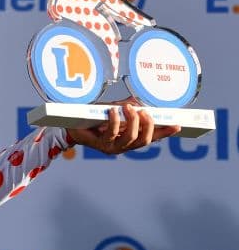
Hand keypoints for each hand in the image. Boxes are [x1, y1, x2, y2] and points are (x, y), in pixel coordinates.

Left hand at [66, 102, 180, 154]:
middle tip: (144, 111)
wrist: (72, 124)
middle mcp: (124, 146)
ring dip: (132, 122)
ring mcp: (112, 147)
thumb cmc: (95, 117)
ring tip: (129, 108)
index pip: (152, 137)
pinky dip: (115, 120)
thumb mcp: (115, 110)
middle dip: (148, 125)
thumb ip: (127, 108)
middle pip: (144, 140)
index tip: (177, 125)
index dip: (164, 132)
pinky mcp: (100, 144)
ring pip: (130, 138)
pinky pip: (112, 133)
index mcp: (130, 138)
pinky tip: (114, 111)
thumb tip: (139, 102)